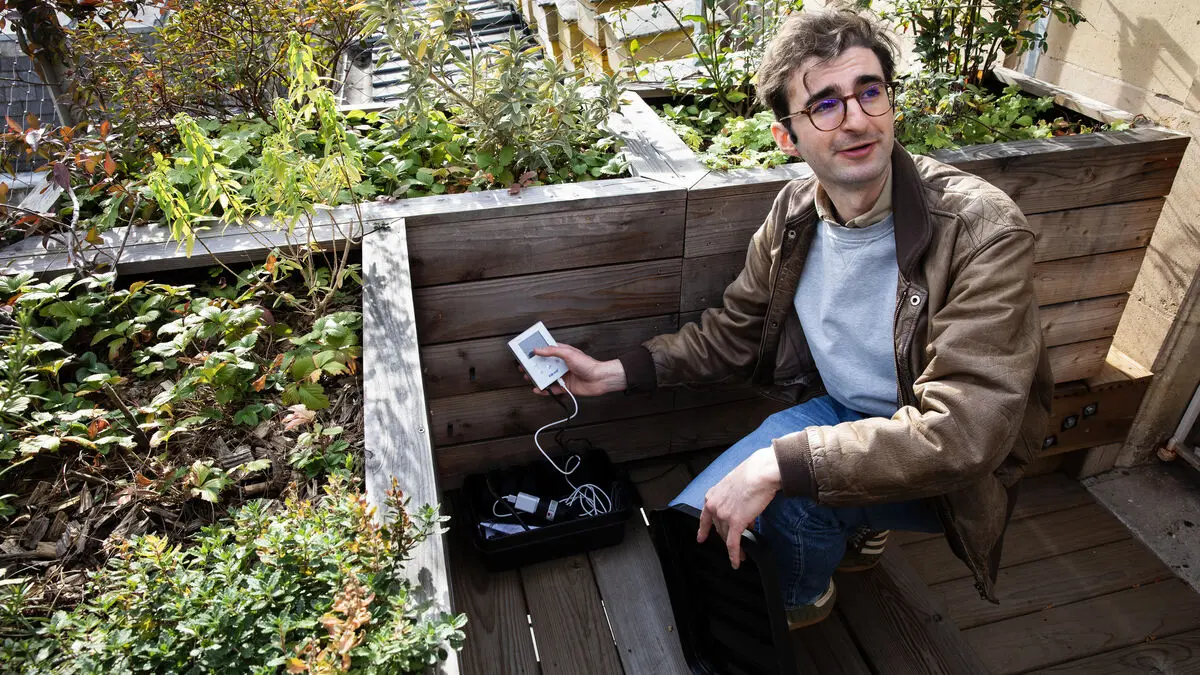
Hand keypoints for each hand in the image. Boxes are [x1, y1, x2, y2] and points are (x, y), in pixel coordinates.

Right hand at [521, 343, 626, 396]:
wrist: (600, 379)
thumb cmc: (588, 364)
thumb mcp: (568, 354)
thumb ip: (552, 351)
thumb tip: (538, 349)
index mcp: (562, 353)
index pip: (546, 350)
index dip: (536, 350)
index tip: (526, 352)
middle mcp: (561, 364)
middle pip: (544, 364)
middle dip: (533, 366)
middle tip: (523, 367)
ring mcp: (563, 375)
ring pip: (546, 376)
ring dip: (537, 378)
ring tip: (528, 378)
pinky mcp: (565, 386)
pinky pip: (552, 388)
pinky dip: (544, 389)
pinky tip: (538, 389)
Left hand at [698, 447, 781, 568]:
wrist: (760, 473)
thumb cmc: (752, 474)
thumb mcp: (735, 486)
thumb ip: (735, 502)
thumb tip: (744, 517)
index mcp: (712, 495)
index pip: (705, 517)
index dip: (703, 529)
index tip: (701, 537)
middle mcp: (714, 506)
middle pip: (719, 528)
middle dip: (726, 538)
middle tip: (734, 547)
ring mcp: (723, 515)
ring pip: (727, 537)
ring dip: (734, 548)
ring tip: (741, 555)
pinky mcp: (735, 523)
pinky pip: (733, 543)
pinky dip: (734, 555)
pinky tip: (736, 562)